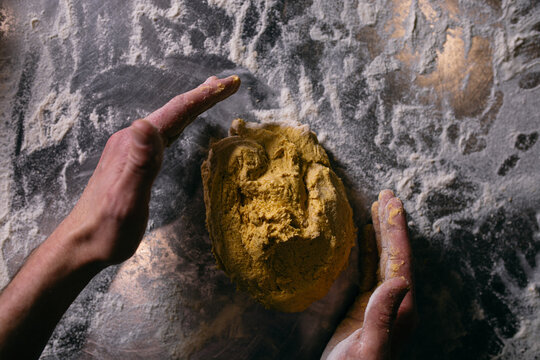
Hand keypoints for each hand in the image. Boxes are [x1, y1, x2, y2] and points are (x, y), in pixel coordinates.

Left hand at [0, 75, 239, 358]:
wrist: (82, 243)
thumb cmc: (108, 227)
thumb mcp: (128, 197)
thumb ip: (139, 161)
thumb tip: (145, 122)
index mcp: (136, 144)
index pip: (176, 112)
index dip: (204, 96)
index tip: (230, 83)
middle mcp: (132, 140)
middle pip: (174, 111)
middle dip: (203, 94)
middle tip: (228, 83)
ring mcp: (131, 149)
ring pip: (169, 120)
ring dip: (192, 105)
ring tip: (210, 94)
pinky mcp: (132, 160)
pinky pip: (164, 133)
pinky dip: (181, 121)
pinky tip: (182, 126)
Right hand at [322, 190, 417, 359]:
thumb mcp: (369, 348)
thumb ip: (383, 316)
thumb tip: (401, 280)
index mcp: (401, 307)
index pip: (400, 259)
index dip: (396, 229)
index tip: (392, 202)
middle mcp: (397, 301)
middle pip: (395, 253)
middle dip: (391, 223)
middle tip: (386, 194)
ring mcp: (383, 303)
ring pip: (384, 258)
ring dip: (381, 232)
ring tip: (377, 208)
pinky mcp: (368, 306)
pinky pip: (371, 269)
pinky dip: (369, 249)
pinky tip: (365, 238)